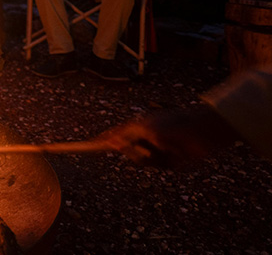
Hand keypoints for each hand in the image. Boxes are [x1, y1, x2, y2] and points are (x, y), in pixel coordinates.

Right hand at [99, 105, 236, 167]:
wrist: (201, 131)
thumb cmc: (172, 123)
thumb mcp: (144, 128)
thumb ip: (125, 137)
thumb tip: (108, 143)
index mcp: (137, 127)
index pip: (115, 135)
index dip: (103, 140)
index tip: (89, 145)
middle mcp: (146, 139)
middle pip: (127, 152)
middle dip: (133, 152)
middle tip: (144, 148)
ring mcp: (157, 151)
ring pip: (142, 162)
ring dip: (150, 157)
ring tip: (163, 148)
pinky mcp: (170, 162)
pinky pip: (159, 167)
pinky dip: (164, 161)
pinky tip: (174, 153)